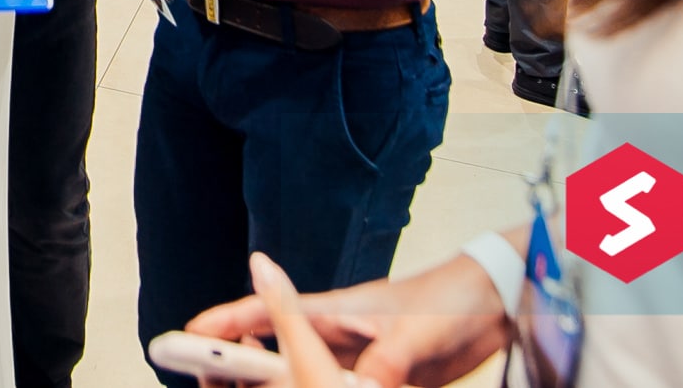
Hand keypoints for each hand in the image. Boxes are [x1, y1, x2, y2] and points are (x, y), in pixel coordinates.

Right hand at [193, 253, 508, 385]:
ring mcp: (358, 359)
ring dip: (274, 384)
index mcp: (335, 312)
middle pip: (274, 350)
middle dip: (237, 364)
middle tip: (203, 380)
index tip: (188, 332)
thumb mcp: (412, 337)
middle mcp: (337, 335)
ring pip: (302, 376)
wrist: (494, 304)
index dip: (224, 322)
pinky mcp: (383, 379)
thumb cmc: (449, 301)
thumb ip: (381, 368)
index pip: (267, 313)